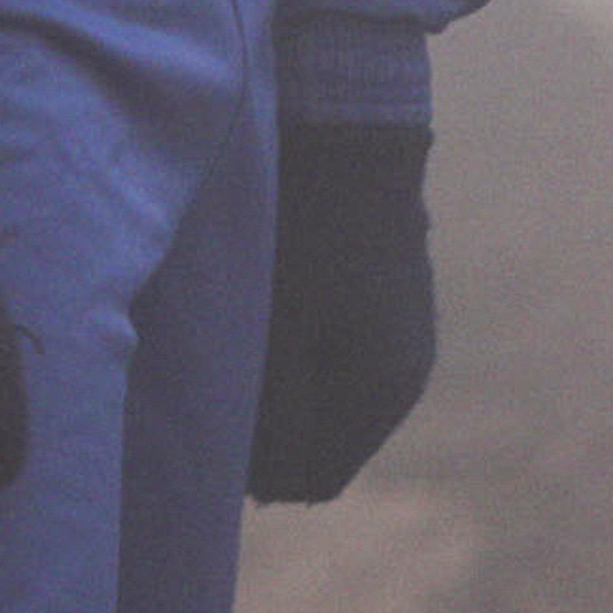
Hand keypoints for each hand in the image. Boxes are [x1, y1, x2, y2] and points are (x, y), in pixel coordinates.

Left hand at [248, 120, 434, 501]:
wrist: (349, 125)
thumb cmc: (305, 232)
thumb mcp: (279, 334)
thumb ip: (276, 419)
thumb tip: (267, 486)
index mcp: (385, 391)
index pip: (315, 477)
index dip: (256, 471)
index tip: (207, 426)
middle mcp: (405, 367)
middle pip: (322, 434)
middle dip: (268, 426)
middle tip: (210, 382)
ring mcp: (399, 322)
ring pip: (324, 387)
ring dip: (280, 380)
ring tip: (230, 336)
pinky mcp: (384, 284)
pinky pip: (332, 343)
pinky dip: (296, 341)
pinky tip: (261, 300)